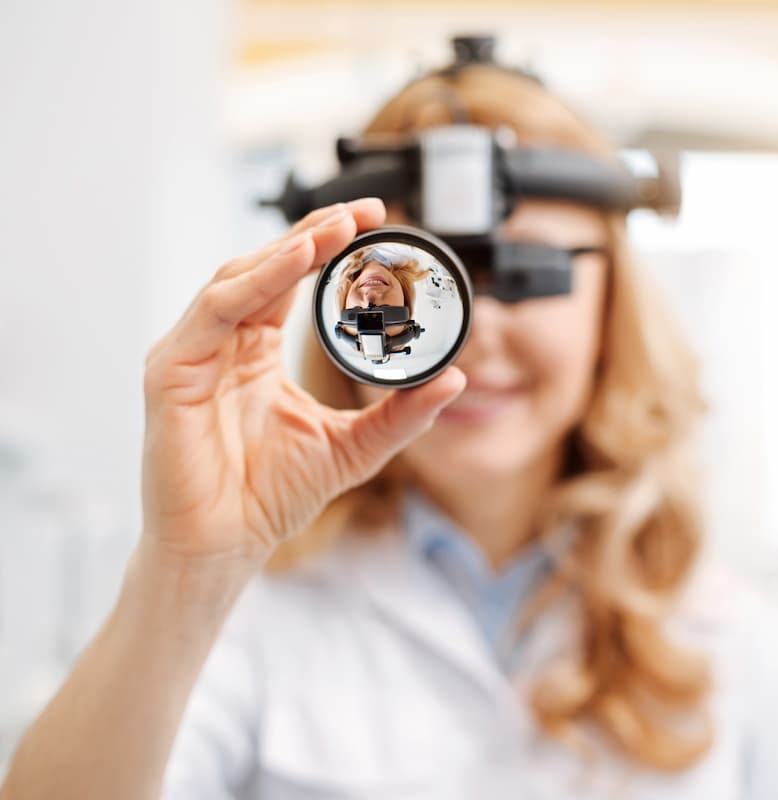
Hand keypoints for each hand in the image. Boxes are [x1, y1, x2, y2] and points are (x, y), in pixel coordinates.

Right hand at [140, 199, 464, 565]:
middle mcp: (221, 343)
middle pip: (265, 267)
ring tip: (335, 229)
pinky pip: (214, 312)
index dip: (328, 245)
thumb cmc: (271, 495)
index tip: (374, 221)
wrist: (227, 546)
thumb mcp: (353, 446)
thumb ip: (401, 414)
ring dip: (288, 249)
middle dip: (314, 232)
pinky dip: (256, 283)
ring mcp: (192, 353)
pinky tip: (295, 261)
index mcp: (254, 351)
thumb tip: (454, 380)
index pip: (291, 280)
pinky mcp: (171, 372)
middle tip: (363, 210)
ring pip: (238, 279)